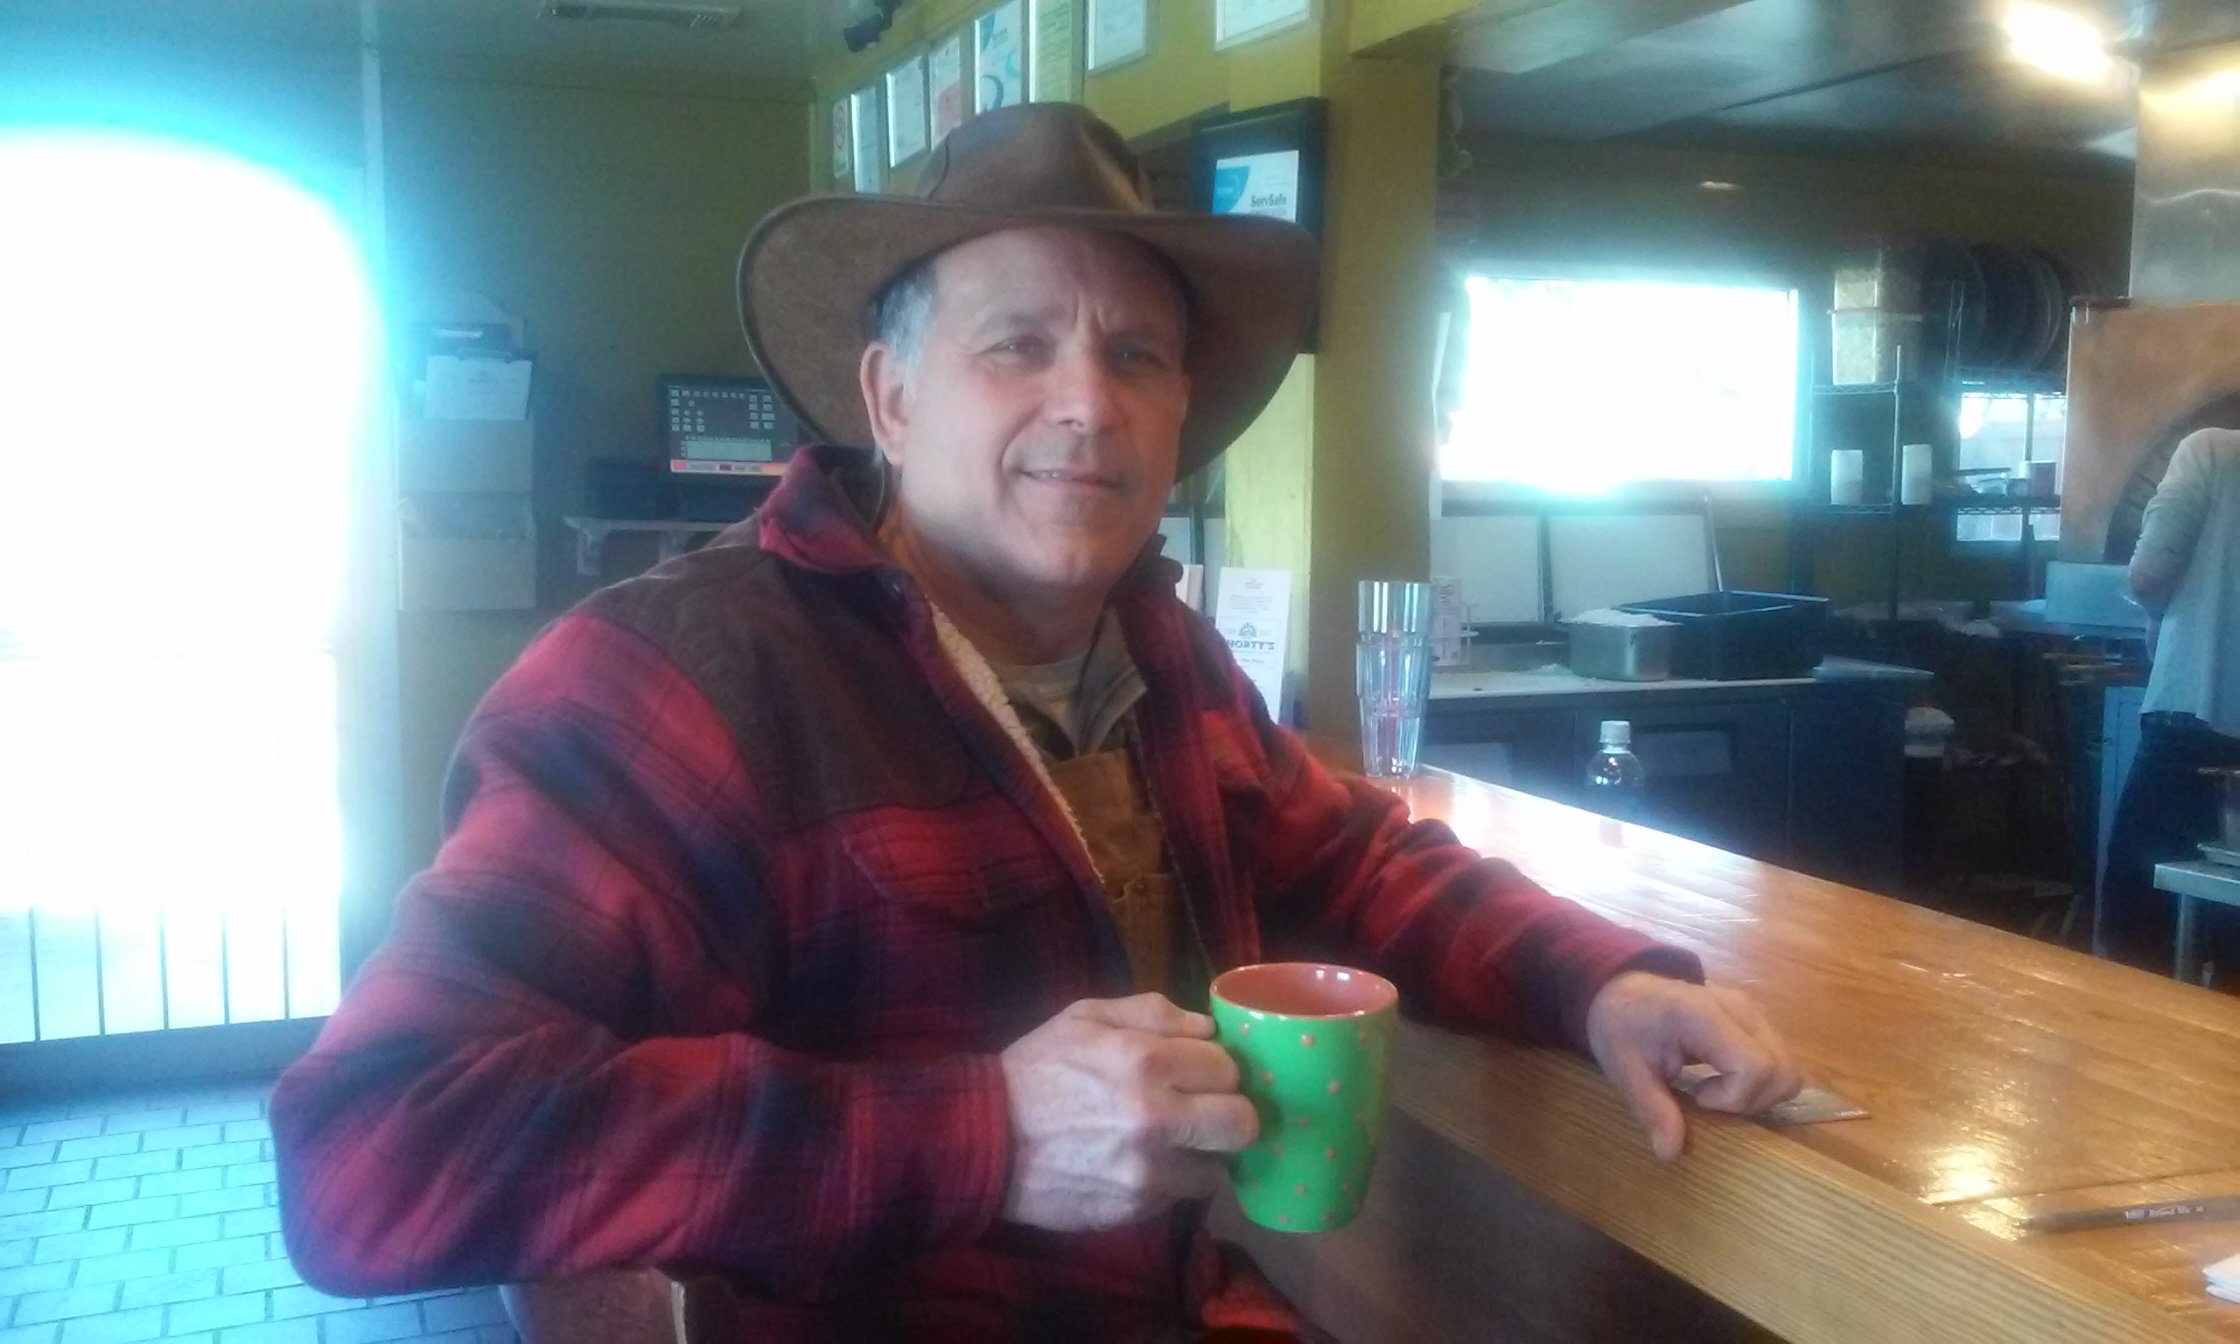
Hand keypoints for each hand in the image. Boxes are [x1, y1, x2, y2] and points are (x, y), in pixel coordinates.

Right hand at [997, 993, 1259, 1231]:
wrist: (982, 1141)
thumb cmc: (1036, 1070)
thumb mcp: (1084, 1017)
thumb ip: (1154, 1012)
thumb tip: (1209, 1027)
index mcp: (1144, 1060)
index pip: (1228, 1068)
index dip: (1216, 1070)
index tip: (1199, 1074)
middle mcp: (1155, 1118)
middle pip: (1242, 1125)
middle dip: (1229, 1116)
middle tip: (1204, 1113)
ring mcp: (1147, 1172)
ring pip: (1216, 1170)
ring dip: (1200, 1156)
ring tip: (1169, 1145)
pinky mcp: (1134, 1210)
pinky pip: (1178, 1197)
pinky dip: (1168, 1183)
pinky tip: (1138, 1165)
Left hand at [1584, 972, 1801, 1162]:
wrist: (1622, 990)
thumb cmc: (1620, 1026)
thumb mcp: (1624, 1069)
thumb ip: (1651, 1109)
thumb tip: (1670, 1153)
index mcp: (1704, 1015)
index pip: (1755, 1067)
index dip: (1733, 1097)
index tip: (1697, 1098)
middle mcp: (1740, 1010)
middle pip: (1782, 1071)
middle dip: (1751, 1102)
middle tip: (1707, 1100)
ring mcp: (1753, 1013)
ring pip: (1789, 1069)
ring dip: (1761, 1096)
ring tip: (1718, 1093)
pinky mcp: (1757, 1021)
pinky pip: (1780, 1062)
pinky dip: (1762, 1084)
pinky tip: (1725, 1082)